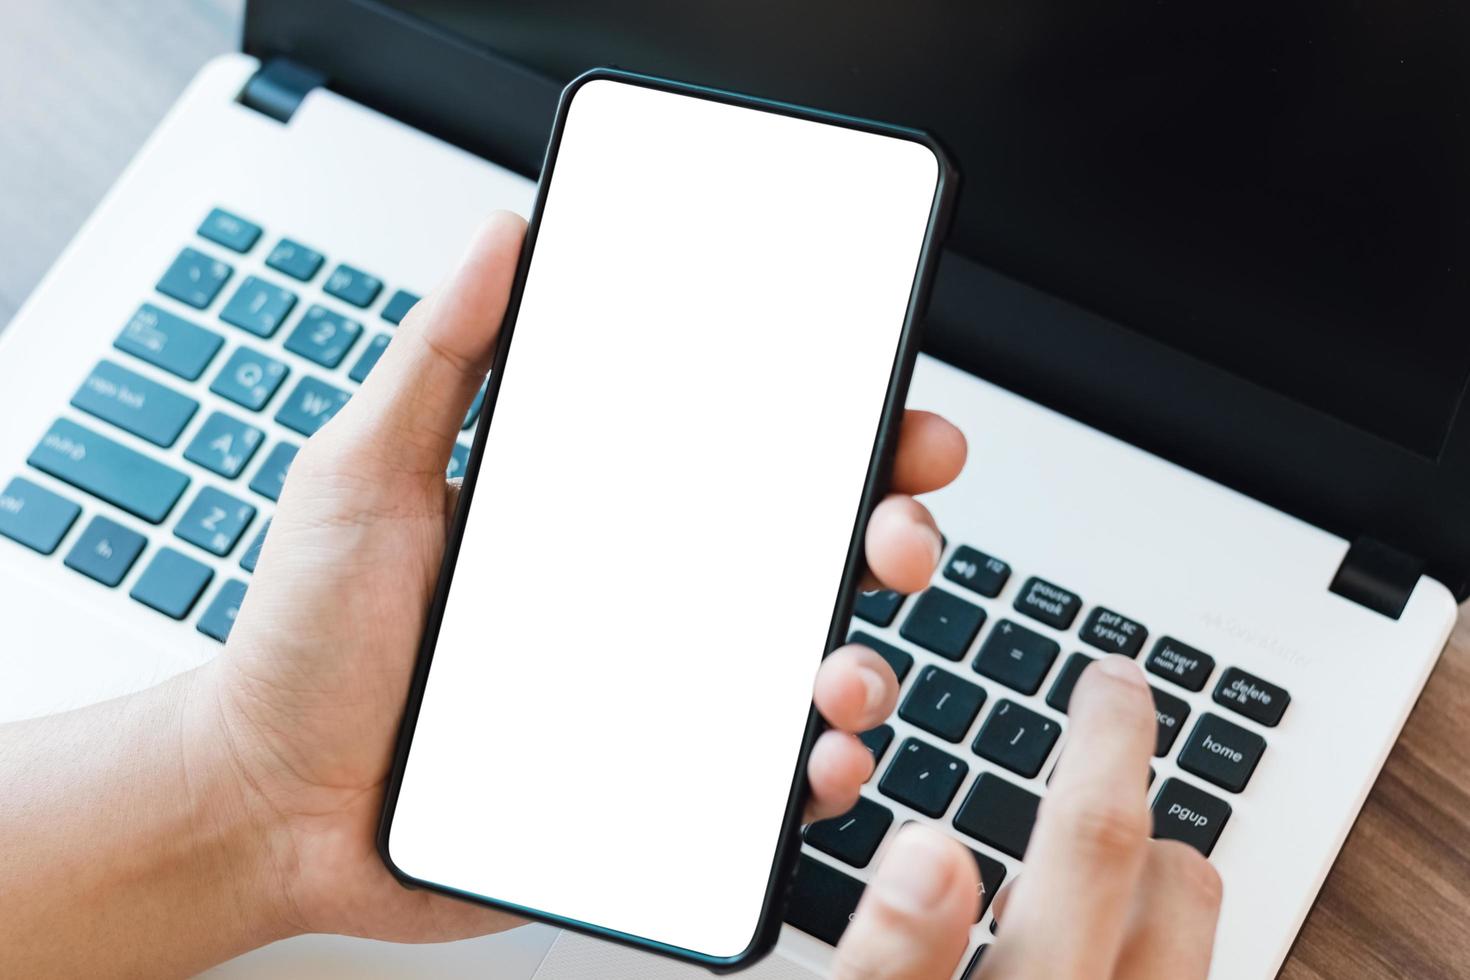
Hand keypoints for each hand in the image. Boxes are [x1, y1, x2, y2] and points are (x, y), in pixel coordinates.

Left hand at [193, 211, 967, 942]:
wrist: (272, 802)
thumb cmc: (310, 644)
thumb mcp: (363, 477)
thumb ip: (438, 359)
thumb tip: (504, 239)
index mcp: (602, 516)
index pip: (747, 458)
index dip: (839, 430)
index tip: (895, 411)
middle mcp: (648, 599)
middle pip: (808, 557)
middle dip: (891, 532)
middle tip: (896, 531)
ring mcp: (657, 696)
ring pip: (806, 669)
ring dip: (866, 668)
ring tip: (841, 676)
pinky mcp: (650, 791)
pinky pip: (760, 786)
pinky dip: (814, 777)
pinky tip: (815, 764)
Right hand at [831, 656, 1222, 978]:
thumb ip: (891, 958)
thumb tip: (928, 855)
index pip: (1094, 840)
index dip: (1107, 739)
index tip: (1111, 679)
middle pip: (1181, 880)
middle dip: (1122, 818)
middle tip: (1065, 786)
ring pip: (1190, 928)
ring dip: (1133, 890)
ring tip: (1047, 900)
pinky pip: (1175, 967)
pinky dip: (1132, 940)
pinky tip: (1069, 959)